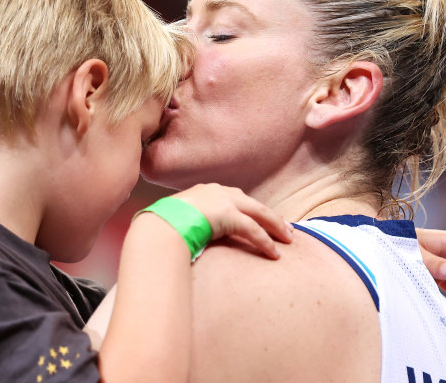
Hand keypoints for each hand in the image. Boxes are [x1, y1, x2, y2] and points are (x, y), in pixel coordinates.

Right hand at [170, 183, 292, 259]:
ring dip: (275, 227)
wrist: (158, 225)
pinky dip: (265, 242)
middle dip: (270, 216)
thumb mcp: (176, 219)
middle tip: (285, 228)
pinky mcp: (229, 215)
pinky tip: (274, 253)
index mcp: (205, 191)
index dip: (250, 209)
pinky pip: (253, 230)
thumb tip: (185, 235)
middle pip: (252, 203)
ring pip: (259, 214)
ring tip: (288, 240)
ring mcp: (224, 201)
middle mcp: (217, 191)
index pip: (235, 198)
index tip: (260, 218)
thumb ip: (187, 222)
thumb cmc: (161, 226)